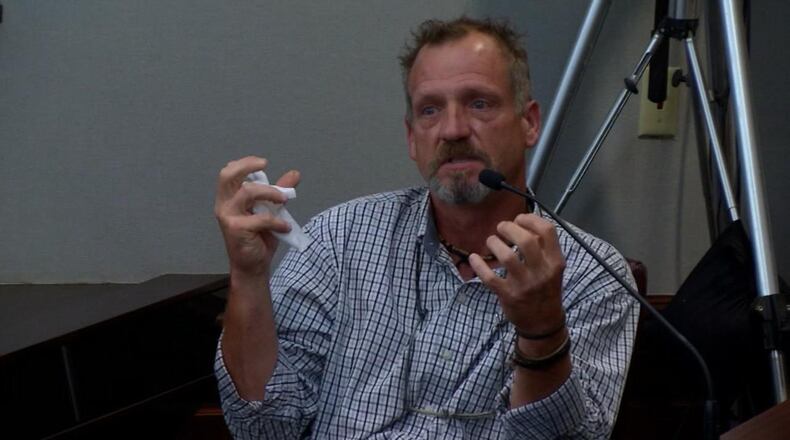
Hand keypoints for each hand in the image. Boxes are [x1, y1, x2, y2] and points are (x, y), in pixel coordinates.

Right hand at [214, 156, 300, 279]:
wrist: (253, 265)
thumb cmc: (258, 237)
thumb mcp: (271, 210)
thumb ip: (279, 191)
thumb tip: (294, 173)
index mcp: (229, 198)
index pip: (229, 173)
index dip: (244, 163)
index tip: (262, 163)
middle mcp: (224, 205)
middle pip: (227, 175)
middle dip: (246, 165)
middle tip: (264, 164)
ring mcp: (228, 216)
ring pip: (247, 192)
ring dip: (270, 192)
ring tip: (284, 199)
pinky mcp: (236, 229)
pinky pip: (260, 218)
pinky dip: (277, 221)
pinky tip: (285, 227)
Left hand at [468, 213, 565, 333]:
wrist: (543, 322)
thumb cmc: (545, 289)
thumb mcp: (553, 268)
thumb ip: (543, 247)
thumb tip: (523, 222)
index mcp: (555, 261)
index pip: (547, 231)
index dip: (530, 219)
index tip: (518, 218)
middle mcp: (542, 272)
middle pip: (526, 240)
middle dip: (509, 228)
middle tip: (501, 228)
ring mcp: (525, 285)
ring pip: (507, 256)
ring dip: (494, 244)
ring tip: (491, 241)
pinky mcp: (508, 295)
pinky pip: (490, 277)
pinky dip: (479, 265)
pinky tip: (474, 258)